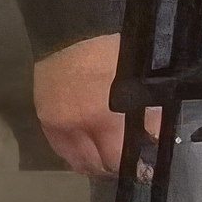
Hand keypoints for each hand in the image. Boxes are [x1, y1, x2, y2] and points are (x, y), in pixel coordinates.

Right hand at [33, 31, 133, 175]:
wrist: (69, 34)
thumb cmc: (107, 51)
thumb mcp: (136, 79)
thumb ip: (147, 111)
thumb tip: (155, 134)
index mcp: (105, 114)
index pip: (120, 155)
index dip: (136, 164)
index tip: (145, 166)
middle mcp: (79, 126)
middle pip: (99, 164)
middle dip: (117, 167)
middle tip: (129, 164)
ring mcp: (59, 126)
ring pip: (79, 163)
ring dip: (96, 166)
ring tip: (109, 162)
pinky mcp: (46, 122)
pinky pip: (62, 152)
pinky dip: (77, 157)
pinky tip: (88, 153)